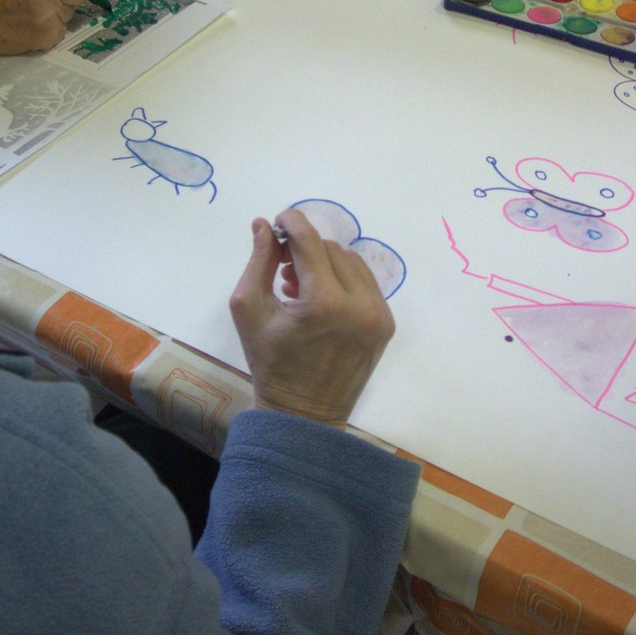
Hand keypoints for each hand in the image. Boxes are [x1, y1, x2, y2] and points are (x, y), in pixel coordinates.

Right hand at [229, 210, 395, 426]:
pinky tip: (320, 298)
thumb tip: (264, 225)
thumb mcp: (249, 310)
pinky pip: (365, 283)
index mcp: (323, 303)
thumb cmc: (270, 362)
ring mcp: (377, 315)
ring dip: (325, 263)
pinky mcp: (386, 324)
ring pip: (352, 262)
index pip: (310, 242)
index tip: (278, 220)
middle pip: (330, 249)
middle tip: (282, 268)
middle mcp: (358, 305)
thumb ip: (259, 261)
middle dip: (305, 249)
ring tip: (299, 285)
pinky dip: (343, 280)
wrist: (303, 414)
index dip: (292, 223)